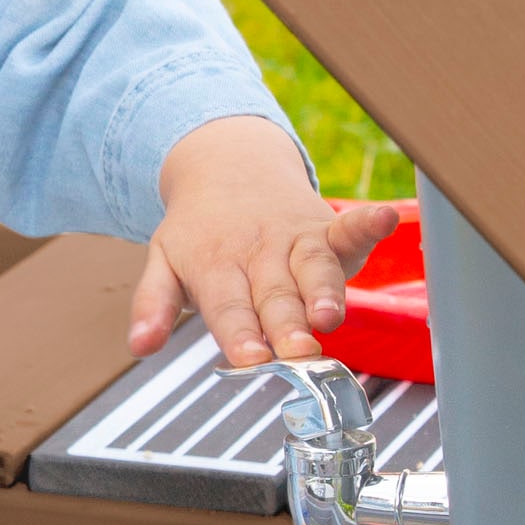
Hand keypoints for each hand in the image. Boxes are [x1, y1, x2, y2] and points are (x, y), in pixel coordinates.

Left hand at [133, 116, 398, 367]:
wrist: (225, 166)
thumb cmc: (197, 230)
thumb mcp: (164, 262)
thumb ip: (153, 304)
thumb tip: (139, 345)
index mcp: (215, 266)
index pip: (228, 308)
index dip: (240, 334)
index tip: (250, 359)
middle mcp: (258, 255)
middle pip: (275, 296)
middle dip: (287, 326)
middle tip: (297, 352)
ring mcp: (295, 241)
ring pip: (313, 269)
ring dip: (325, 292)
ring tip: (331, 316)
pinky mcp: (327, 230)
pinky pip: (349, 226)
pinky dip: (368, 224)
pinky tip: (384, 220)